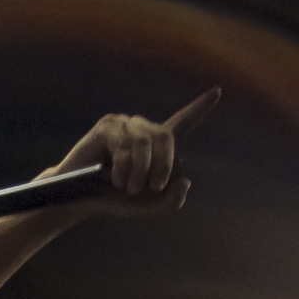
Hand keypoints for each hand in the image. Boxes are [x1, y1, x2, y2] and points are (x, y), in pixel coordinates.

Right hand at [51, 88, 220, 212]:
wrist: (81, 200)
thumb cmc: (114, 200)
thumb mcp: (148, 207)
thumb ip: (171, 201)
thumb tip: (186, 182)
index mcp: (155, 144)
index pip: (182, 122)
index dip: (200, 107)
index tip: (218, 92)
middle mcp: (141, 128)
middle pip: (166, 137)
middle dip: (163, 165)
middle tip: (152, 188)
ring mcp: (124, 125)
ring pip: (145, 142)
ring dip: (141, 170)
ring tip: (129, 189)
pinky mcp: (106, 127)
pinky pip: (125, 143)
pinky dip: (125, 166)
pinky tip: (117, 180)